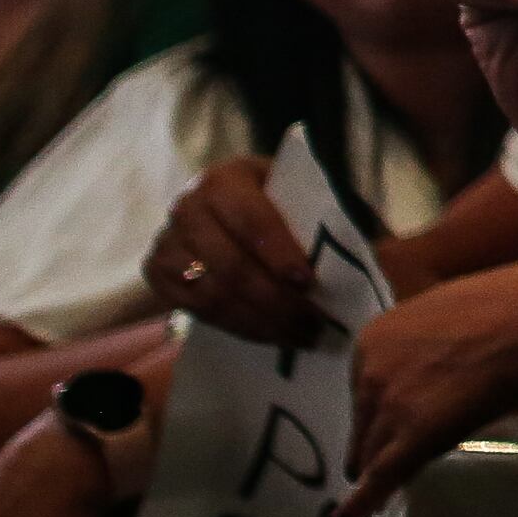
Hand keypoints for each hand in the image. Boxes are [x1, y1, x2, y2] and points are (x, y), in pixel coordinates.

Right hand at [143, 154, 330, 343]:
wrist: (221, 212)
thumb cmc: (275, 203)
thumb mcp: (294, 194)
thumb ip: (317, 218)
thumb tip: (360, 261)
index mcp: (224, 179)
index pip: (251, 219)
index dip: (278, 252)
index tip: (307, 281)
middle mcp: (187, 206)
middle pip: (231, 265)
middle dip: (276, 301)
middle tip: (315, 326)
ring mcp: (166, 242)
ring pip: (212, 293)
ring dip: (259, 322)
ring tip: (300, 338)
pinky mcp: (157, 274)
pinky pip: (196, 310)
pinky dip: (237, 327)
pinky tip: (269, 337)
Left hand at [332, 271, 517, 516]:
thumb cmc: (500, 308)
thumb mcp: (443, 319)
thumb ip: (425, 346)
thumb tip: (437, 365)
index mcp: (372, 340)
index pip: (365, 388)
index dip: (381, 409)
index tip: (391, 421)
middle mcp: (368, 373)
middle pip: (364, 422)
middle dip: (371, 443)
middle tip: (371, 467)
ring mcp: (388, 407)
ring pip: (372, 451)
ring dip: (374, 471)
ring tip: (370, 494)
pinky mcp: (411, 436)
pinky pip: (380, 476)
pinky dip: (361, 502)